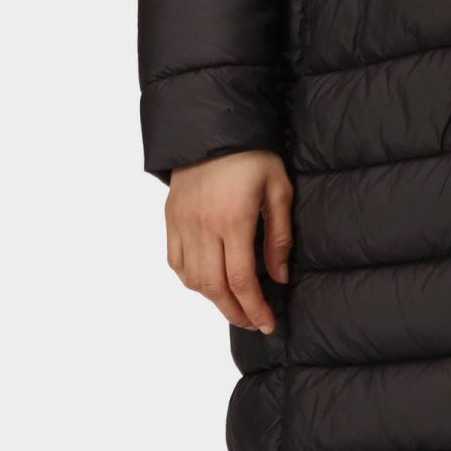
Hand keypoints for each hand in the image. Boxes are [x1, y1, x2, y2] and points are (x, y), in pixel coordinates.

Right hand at [165, 150, 293, 333]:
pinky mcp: (170, 218)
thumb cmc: (252, 155)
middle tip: (253, 322)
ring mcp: (182, 223)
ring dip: (214, 299)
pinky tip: (208, 283)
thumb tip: (279, 276)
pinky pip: (176, 262)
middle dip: (235, 312)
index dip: (254, 307)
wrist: (211, 127)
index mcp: (232, 220)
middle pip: (215, 287)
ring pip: (192, 279)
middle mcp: (203, 226)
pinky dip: (191, 280)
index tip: (267, 322)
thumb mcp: (278, 190)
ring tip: (234, 305)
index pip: (241, 280)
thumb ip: (278, 236)